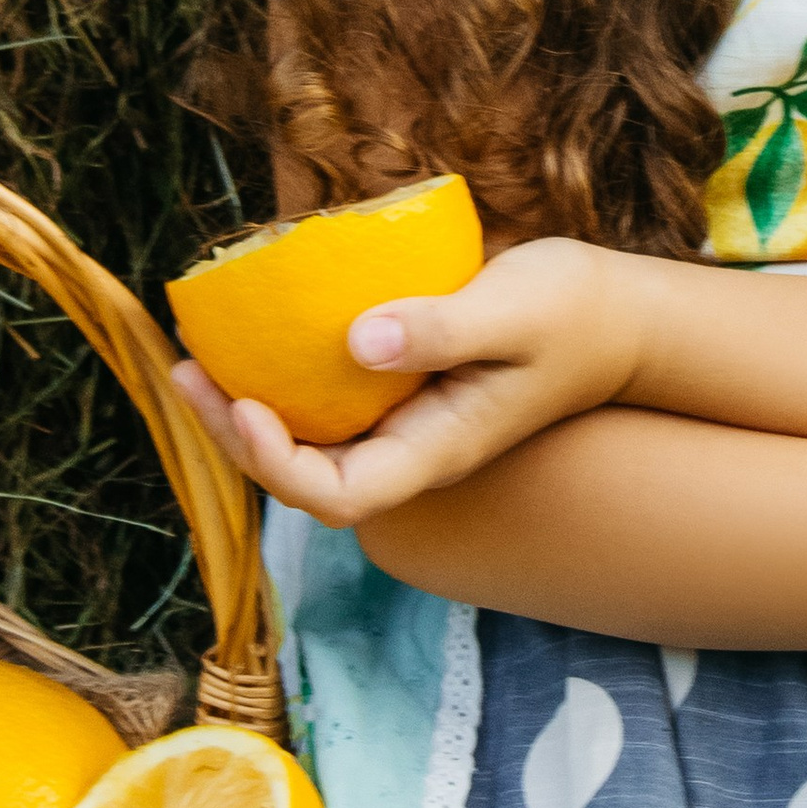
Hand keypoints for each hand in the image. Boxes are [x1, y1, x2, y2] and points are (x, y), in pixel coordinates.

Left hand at [169, 237, 645, 528]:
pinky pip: (327, 402)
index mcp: (436, 450)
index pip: (340, 496)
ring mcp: (405, 424)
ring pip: (308, 441)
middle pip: (305, 476)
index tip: (248, 401)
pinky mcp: (402, 389)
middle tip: (187, 372)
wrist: (619, 318)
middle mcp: (412, 449)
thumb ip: (440, 328)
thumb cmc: (575, 313)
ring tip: (197, 358)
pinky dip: (283, 376)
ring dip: (247, 408)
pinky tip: (256, 332)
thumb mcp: (515, 311)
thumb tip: (357, 340)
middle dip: (237, 435)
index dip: (279, 464)